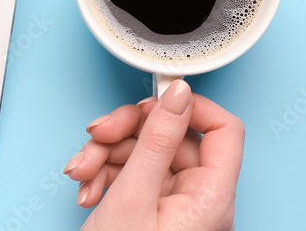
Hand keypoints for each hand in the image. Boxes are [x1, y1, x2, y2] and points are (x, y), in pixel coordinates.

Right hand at [63, 80, 243, 230]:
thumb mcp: (133, 195)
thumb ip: (156, 139)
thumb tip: (179, 93)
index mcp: (211, 197)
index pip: (223, 130)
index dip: (189, 107)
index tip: (154, 99)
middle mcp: (200, 201)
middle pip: (171, 138)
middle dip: (126, 133)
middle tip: (98, 134)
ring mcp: (175, 208)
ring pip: (145, 154)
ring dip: (106, 154)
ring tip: (82, 172)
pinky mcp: (153, 213)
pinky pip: (133, 174)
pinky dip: (106, 174)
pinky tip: (88, 189)